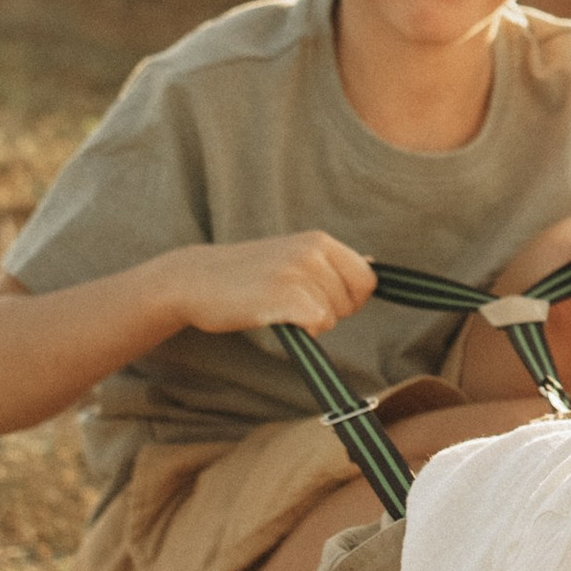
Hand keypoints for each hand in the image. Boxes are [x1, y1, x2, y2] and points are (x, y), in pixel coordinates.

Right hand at [165, 231, 377, 338]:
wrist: (195, 279)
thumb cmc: (245, 274)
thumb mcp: (292, 255)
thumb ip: (331, 262)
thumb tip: (375, 263)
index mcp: (320, 241)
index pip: (368, 279)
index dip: (350, 299)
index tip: (321, 300)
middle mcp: (313, 251)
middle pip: (352, 302)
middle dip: (328, 312)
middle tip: (289, 302)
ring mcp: (298, 271)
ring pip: (332, 316)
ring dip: (308, 321)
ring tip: (275, 305)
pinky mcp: (284, 294)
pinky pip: (317, 323)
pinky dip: (300, 329)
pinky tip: (274, 317)